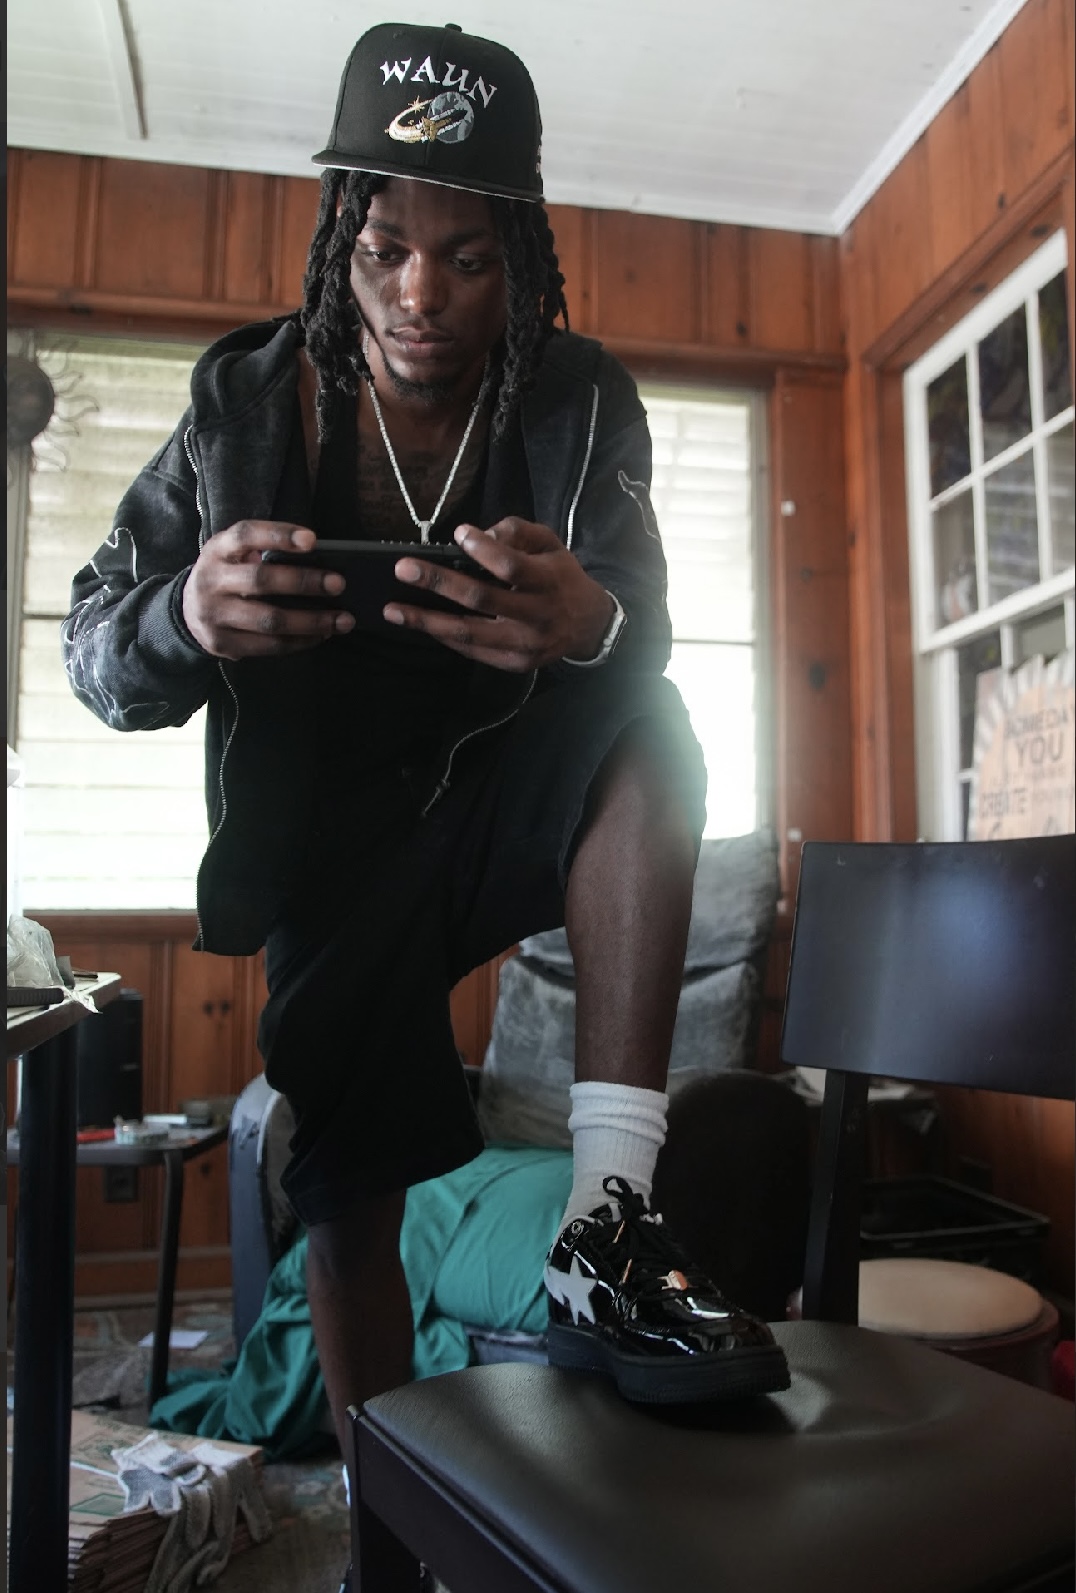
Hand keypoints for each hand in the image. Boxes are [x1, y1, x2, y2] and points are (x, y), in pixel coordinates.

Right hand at [181, 523, 354, 658]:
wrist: (186, 613)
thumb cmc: (226, 576)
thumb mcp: (233, 554)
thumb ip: (263, 551)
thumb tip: (319, 560)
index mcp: (217, 550)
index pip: (246, 535)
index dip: (279, 535)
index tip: (313, 540)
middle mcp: (212, 580)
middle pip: (261, 580)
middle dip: (304, 582)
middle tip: (338, 584)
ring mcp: (215, 615)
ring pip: (269, 620)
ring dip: (311, 621)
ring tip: (342, 620)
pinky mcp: (224, 644)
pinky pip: (269, 645)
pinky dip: (301, 641)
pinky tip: (322, 635)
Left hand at [384, 518, 614, 671]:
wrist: (587, 625)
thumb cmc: (560, 576)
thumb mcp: (550, 544)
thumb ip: (517, 532)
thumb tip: (478, 536)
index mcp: (547, 581)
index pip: (511, 566)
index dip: (484, 550)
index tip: (459, 534)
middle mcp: (535, 616)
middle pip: (480, 600)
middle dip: (438, 583)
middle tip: (403, 570)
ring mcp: (524, 645)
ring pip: (468, 633)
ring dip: (426, 621)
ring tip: (393, 610)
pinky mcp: (514, 664)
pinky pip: (471, 650)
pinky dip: (443, 636)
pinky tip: (420, 624)